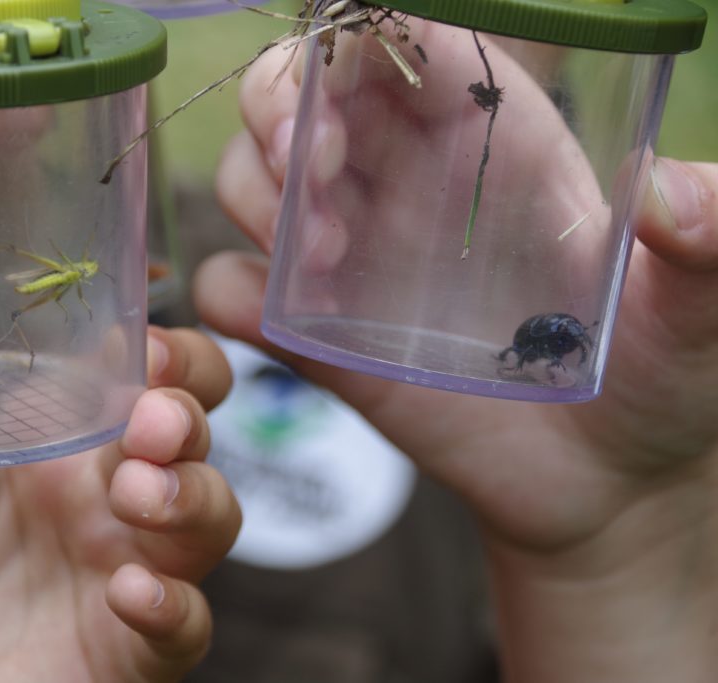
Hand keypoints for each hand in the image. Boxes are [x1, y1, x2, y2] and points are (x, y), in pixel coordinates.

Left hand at [0, 327, 237, 682]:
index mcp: (49, 449)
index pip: (134, 375)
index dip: (157, 349)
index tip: (136, 340)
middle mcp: (100, 501)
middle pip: (195, 430)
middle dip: (191, 409)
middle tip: (151, 417)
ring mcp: (122, 569)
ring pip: (214, 515)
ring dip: (191, 494)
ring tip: (135, 495)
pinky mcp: (132, 649)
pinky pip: (189, 623)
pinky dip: (173, 602)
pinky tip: (126, 593)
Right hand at [199, 30, 717, 680]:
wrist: (603, 481)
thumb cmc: (658, 374)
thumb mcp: (701, 303)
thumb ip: (707, 240)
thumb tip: (674, 196)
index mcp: (487, 132)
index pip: (393, 41)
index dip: (350, 45)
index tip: (352, 104)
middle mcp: (402, 180)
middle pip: (290, 93)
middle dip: (278, 117)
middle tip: (314, 180)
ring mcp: (349, 256)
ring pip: (246, 178)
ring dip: (255, 200)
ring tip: (320, 258)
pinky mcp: (315, 333)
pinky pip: (232, 289)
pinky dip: (232, 295)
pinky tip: (281, 318)